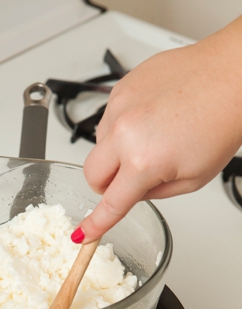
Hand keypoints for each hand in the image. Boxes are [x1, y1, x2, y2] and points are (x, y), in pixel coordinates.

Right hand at [76, 16, 241, 242]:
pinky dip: (124, 125)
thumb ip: (155, 193)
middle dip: (106, 183)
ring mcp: (119, 107)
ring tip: (153, 136)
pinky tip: (151, 117)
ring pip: (99, 145)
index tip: (82, 234)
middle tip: (131, 177)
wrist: (233, 74)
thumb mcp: (194, 178)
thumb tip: (132, 194)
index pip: (110, 203)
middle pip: (91, 175)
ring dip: (117, 150)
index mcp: (144, 160)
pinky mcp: (120, 89)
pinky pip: (109, 118)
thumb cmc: (222, 119)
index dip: (95, 224)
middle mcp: (124, 133)